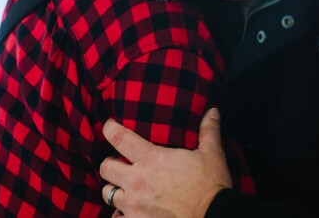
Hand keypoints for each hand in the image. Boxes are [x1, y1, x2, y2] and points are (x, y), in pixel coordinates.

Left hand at [99, 108, 231, 216]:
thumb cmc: (212, 188)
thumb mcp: (212, 156)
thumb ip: (208, 131)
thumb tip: (213, 111)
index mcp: (151, 159)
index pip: (118, 137)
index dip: (109, 128)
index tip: (109, 126)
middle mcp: (137, 180)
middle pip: (105, 166)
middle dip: (111, 164)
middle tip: (122, 165)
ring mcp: (134, 204)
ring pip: (107, 193)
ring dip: (114, 189)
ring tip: (125, 189)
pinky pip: (117, 216)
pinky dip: (122, 213)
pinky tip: (132, 210)